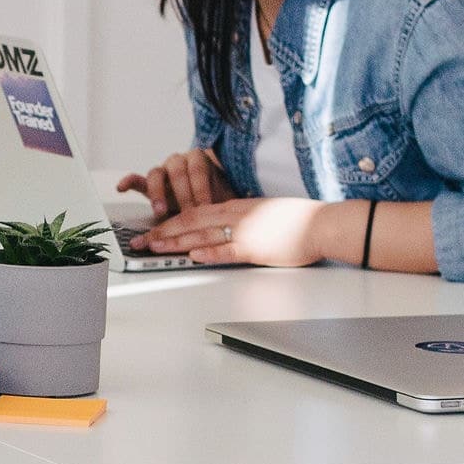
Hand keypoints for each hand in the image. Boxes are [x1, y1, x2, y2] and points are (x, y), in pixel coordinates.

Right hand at [116, 149, 227, 220]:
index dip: (201, 187)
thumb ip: (227, 198)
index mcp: (199, 159)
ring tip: (160, 210)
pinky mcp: (150, 184)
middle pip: (177, 171)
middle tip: (187, 212)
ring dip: (158, 192)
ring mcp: (163, 172)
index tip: (205, 206)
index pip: (198, 168)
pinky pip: (137, 179)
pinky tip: (121, 188)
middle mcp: (179, 162)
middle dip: (182, 193)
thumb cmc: (217, 197)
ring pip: (156, 173)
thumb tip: (239, 207)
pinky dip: (128, 182)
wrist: (209, 199)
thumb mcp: (226, 196)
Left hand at [138, 195, 326, 266]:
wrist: (322, 223)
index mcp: (236, 206)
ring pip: (201, 235)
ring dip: (175, 242)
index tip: (154, 229)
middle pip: (190, 221)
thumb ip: (242, 218)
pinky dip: (208, 253)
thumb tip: (226, 226)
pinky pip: (227, 250)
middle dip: (162, 232)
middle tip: (141, 241)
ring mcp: (245, 231)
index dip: (171, 221)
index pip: (195, 212)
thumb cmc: (297, 221)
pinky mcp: (256, 248)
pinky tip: (192, 256)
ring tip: (154, 248)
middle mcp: (236, 215)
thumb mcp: (263, 211)